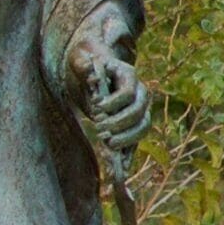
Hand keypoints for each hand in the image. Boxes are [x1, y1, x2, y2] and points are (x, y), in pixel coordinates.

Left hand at [70, 33, 149, 156]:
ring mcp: (138, 108)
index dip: (114, 103)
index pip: (128, 92)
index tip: (97, 108)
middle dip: (120, 124)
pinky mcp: (132, 122)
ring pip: (144, 126)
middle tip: (100, 130)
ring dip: (128, 139)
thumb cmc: (85, 62)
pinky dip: (131, 152)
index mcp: (127, 74)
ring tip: (108, 144)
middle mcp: (138, 91)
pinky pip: (137, 138)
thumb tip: (90, 74)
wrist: (92, 68)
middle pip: (139, 111)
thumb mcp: (79, 58)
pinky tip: (122, 166)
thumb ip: (82, 64)